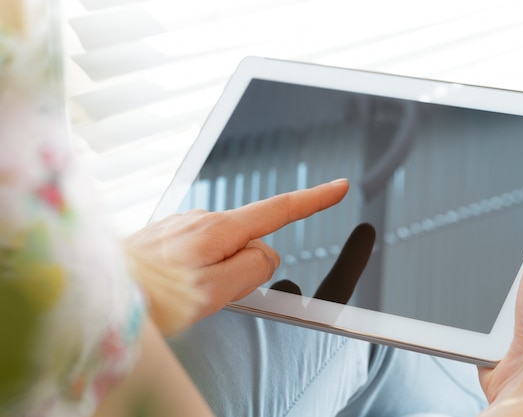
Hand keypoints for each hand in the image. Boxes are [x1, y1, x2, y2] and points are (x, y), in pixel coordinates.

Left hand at [124, 179, 348, 334]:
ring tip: (185, 295)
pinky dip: (202, 266)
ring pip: (225, 247)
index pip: (278, 209)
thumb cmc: (147, 299)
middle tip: (215, 296)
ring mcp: (182, 224)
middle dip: (247, 265)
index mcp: (216, 230)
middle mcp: (199, 219)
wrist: (95, 293)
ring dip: (219, 269)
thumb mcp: (212, 294)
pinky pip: (202, 248)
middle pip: (250, 238)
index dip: (313, 199)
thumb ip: (252, 269)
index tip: (337, 187)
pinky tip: (175, 284)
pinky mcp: (168, 234)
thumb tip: (266, 254)